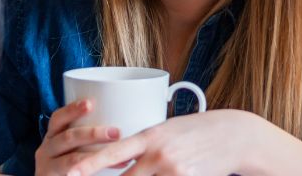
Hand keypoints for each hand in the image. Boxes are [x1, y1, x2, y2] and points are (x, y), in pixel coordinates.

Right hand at [35, 99, 122, 175]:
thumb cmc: (69, 164)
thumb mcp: (73, 147)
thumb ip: (88, 137)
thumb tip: (121, 128)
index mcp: (53, 137)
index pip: (58, 119)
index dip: (72, 110)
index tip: (90, 103)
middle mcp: (47, 150)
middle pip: (67, 138)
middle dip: (92, 134)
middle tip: (116, 132)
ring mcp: (47, 167)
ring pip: (71, 160)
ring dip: (94, 157)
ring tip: (116, 157)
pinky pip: (71, 175)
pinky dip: (88, 172)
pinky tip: (105, 174)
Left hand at [64, 109, 301, 175]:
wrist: (232, 136)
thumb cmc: (193, 131)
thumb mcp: (164, 129)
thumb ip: (141, 145)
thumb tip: (116, 161)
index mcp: (149, 137)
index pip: (112, 153)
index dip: (88, 164)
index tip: (69, 172)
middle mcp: (159, 156)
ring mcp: (174, 172)